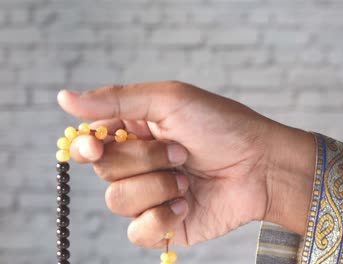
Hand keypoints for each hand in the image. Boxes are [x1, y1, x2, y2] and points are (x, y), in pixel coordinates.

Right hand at [58, 81, 315, 248]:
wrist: (261, 166)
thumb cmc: (222, 125)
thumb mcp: (170, 100)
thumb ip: (117, 100)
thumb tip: (64, 99)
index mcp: (137, 130)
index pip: (91, 141)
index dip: (87, 146)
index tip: (96, 145)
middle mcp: (140, 163)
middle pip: (105, 170)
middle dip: (144, 161)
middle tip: (180, 152)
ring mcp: (151, 194)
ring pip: (117, 201)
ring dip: (157, 187)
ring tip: (188, 178)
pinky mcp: (164, 224)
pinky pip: (137, 232)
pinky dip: (161, 217)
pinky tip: (187, 203)